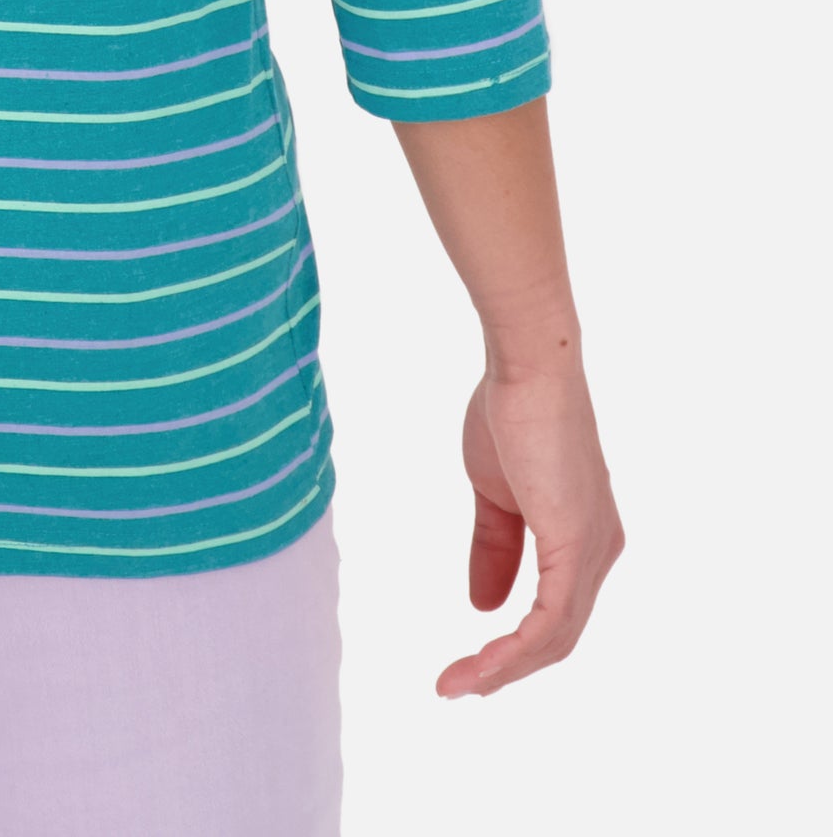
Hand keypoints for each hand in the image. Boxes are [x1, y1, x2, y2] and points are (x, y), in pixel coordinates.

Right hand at [438, 357, 623, 696]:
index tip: (469, 664)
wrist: (525, 368)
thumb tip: (483, 606)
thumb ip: (494, 549)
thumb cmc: (511, 413)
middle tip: (457, 686)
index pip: (555, 611)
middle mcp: (600, 550)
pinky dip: (512, 651)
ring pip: (555, 638)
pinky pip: (549, 621)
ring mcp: (593, 551)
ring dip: (502, 668)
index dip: (514, 645)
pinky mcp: (576, 547)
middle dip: (507, 668)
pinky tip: (480, 664)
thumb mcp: (495, 495)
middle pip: (559, 636)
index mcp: (583, 537)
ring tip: (455, 685)